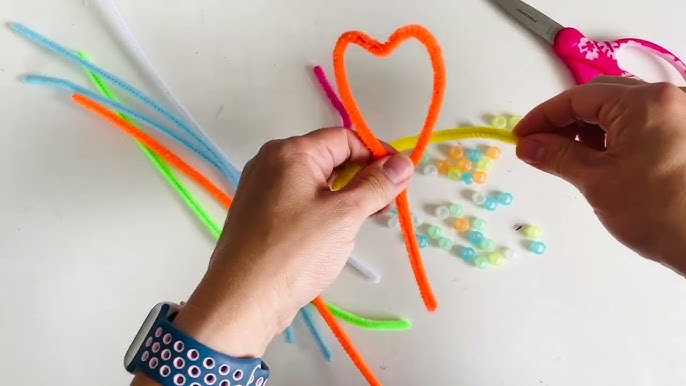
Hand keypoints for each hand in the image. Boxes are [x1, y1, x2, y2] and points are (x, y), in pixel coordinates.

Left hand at [171, 127, 413, 355]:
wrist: (242, 299)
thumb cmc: (296, 252)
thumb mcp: (344, 215)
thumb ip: (376, 185)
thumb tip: (403, 162)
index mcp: (290, 152)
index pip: (345, 139)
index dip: (376, 155)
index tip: (400, 179)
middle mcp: (271, 162)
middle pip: (329, 157)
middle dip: (361, 177)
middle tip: (384, 206)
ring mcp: (261, 188)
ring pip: (315, 181)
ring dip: (344, 195)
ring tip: (363, 222)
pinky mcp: (259, 213)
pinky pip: (299, 199)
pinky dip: (323, 208)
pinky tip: (335, 232)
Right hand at [514, 76, 685, 274]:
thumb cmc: (658, 212)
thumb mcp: (596, 181)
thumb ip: (557, 156)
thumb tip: (529, 145)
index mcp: (644, 102)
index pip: (578, 97)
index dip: (543, 116)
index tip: (521, 137)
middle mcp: (666, 98)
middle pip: (599, 97)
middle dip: (565, 121)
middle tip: (539, 146)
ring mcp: (679, 116)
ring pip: (619, 111)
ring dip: (588, 129)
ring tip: (567, 157)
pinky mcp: (683, 135)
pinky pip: (639, 124)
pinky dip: (612, 137)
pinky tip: (597, 160)